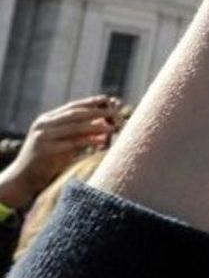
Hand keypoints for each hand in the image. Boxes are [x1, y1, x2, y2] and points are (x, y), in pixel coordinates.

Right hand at [0, 96, 117, 206]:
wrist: (24, 177)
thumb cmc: (47, 160)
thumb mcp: (63, 142)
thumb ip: (78, 133)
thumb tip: (103, 124)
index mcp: (46, 120)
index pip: (71, 107)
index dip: (90, 103)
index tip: (107, 100)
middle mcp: (43, 125)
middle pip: (74, 114)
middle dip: (96, 112)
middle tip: (114, 112)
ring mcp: (42, 136)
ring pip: (74, 127)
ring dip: (95, 126)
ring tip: (112, 127)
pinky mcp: (45, 150)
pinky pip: (71, 143)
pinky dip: (88, 141)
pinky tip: (102, 141)